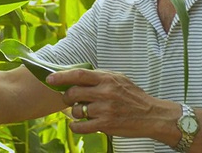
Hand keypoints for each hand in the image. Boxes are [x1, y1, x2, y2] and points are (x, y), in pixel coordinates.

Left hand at [46, 69, 178, 141]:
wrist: (152, 115)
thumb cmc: (133, 96)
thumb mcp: (119, 79)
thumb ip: (99, 77)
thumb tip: (77, 75)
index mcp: (107, 79)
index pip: (79, 74)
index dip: (61, 76)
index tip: (50, 79)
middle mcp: (105, 93)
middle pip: (73, 93)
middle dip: (66, 96)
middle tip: (69, 99)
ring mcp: (105, 110)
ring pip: (76, 111)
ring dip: (74, 112)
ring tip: (82, 112)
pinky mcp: (106, 125)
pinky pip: (81, 127)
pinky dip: (75, 126)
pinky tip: (78, 125)